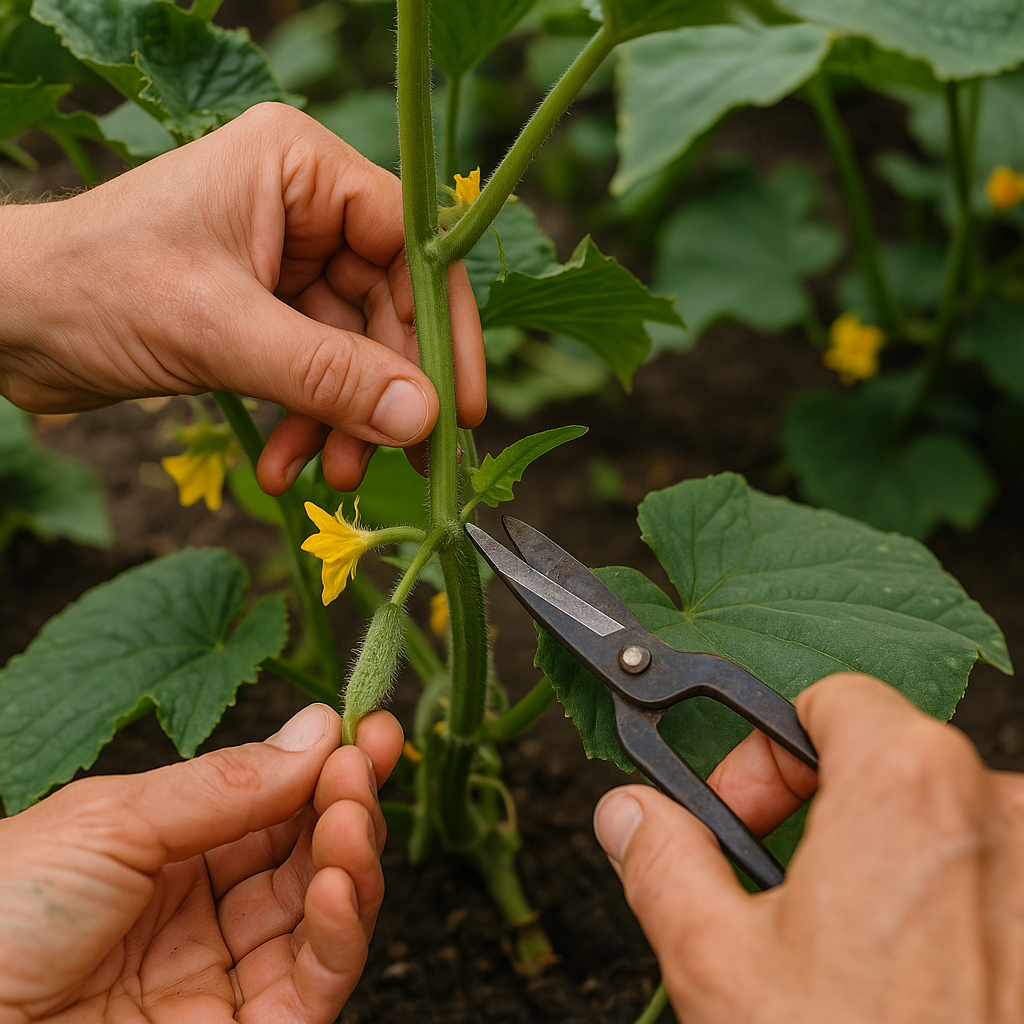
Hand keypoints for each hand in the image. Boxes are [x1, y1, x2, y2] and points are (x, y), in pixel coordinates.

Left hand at [0, 102, 485, 493]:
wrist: (6, 321)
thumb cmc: (94, 287)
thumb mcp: (220, 330)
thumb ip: (327, 375)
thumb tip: (422, 418)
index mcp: (299, 169)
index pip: (410, 242)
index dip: (443, 325)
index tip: (457, 406)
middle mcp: (302, 208)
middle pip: (387, 306)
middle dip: (383, 391)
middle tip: (397, 460)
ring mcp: (284, 263)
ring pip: (352, 350)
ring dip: (345, 419)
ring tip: (332, 473)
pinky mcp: (262, 313)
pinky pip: (314, 372)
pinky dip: (307, 422)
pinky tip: (285, 464)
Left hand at [0, 705, 402, 1023]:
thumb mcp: (112, 820)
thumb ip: (226, 784)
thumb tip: (316, 730)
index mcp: (165, 855)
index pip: (270, 807)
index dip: (322, 767)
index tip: (366, 726)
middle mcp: (201, 915)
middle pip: (304, 858)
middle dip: (344, 804)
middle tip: (367, 760)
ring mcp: (220, 981)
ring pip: (321, 918)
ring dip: (353, 862)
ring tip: (351, 817)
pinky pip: (311, 987)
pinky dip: (342, 935)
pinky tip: (341, 886)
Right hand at [594, 673, 1023, 1022]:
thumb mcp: (719, 961)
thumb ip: (664, 862)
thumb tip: (630, 816)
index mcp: (908, 785)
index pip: (834, 700)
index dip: (769, 751)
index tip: (741, 812)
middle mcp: (999, 813)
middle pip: (888, 760)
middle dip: (818, 808)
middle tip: (775, 884)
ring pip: (943, 826)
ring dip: (879, 862)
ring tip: (837, 946)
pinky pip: (995, 882)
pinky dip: (944, 908)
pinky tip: (907, 978)